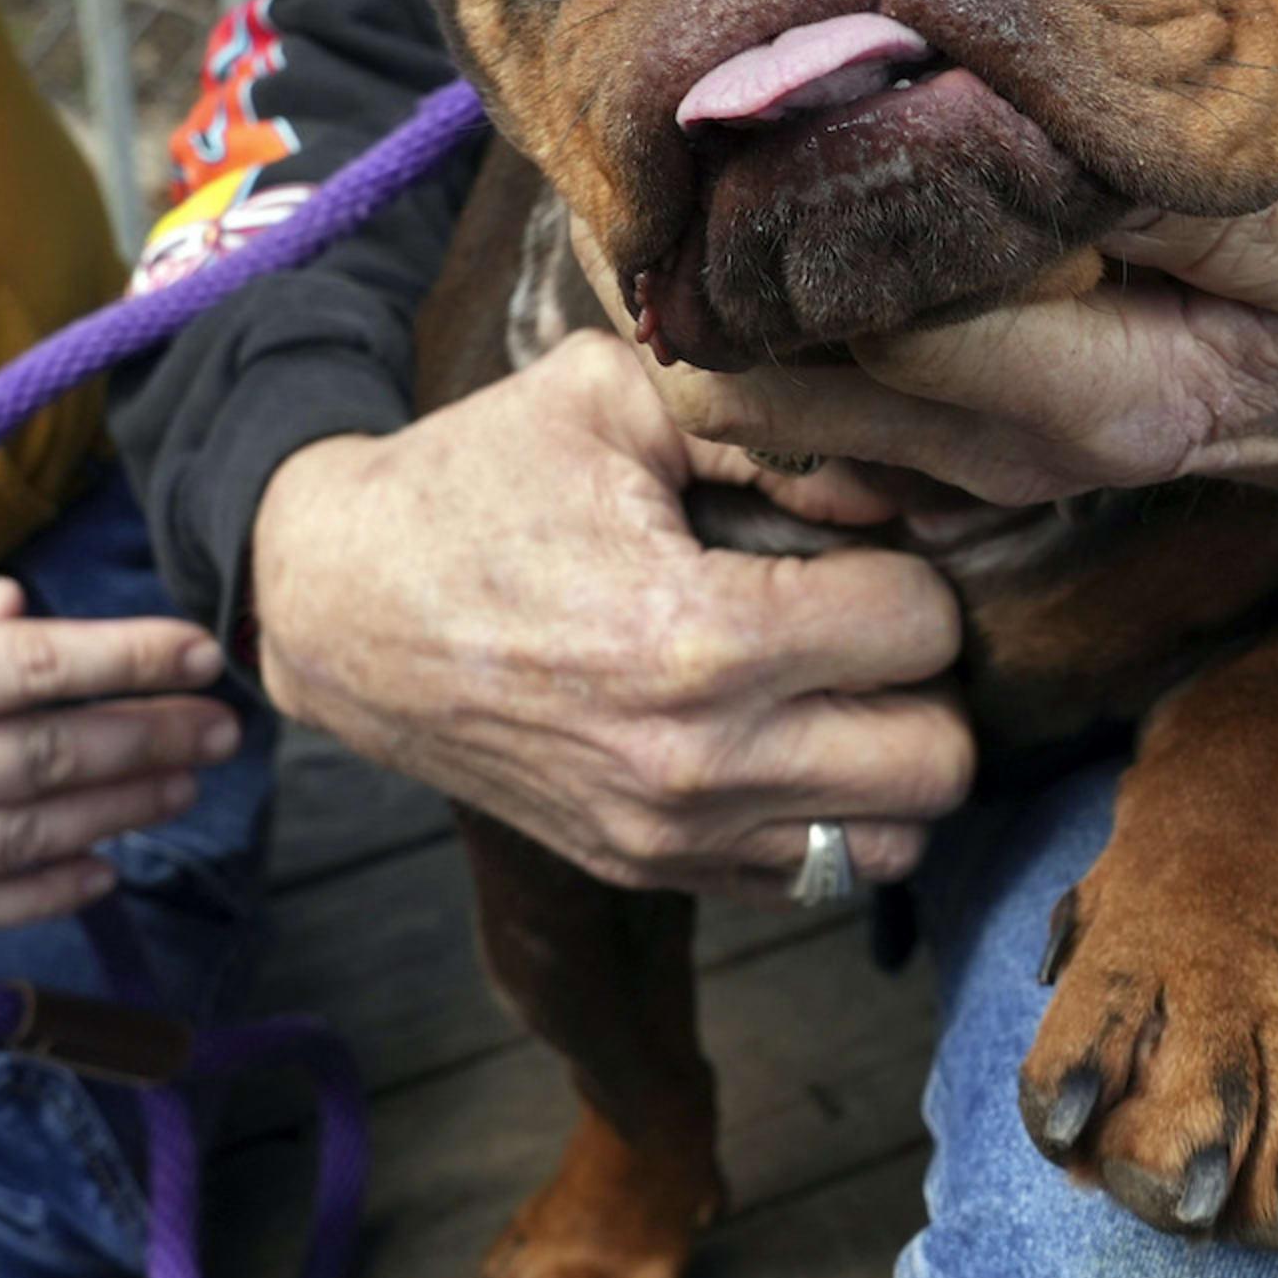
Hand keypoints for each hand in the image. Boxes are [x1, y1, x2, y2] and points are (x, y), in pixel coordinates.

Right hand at [0, 579, 237, 935]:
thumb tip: (12, 614)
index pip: (33, 667)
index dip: (131, 659)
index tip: (198, 650)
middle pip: (54, 758)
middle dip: (154, 738)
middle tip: (225, 723)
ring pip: (33, 839)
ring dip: (125, 810)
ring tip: (187, 783)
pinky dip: (52, 889)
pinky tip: (106, 867)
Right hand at [251, 329, 970, 899]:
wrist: (340, 606)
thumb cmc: (477, 481)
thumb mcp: (613, 399)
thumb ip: (772, 430)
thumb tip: (897, 486)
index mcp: (695, 637)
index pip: (919, 626)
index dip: (909, 567)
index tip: (859, 545)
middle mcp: (694, 762)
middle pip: (937, 758)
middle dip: (924, 678)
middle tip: (868, 622)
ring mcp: (670, 836)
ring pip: (893, 841)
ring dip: (889, 760)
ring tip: (840, 687)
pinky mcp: (646, 872)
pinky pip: (811, 878)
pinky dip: (827, 814)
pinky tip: (783, 735)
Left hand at [648, 151, 1277, 505]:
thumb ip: (1210, 204)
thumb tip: (1056, 138)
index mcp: (1111, 403)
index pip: (901, 320)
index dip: (828, 211)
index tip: (798, 84)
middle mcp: (1021, 454)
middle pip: (804, 376)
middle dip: (738, 262)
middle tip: (696, 113)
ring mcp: (984, 462)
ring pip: (786, 398)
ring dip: (737, 295)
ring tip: (707, 158)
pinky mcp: (966, 442)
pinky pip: (815, 402)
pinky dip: (771, 324)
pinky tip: (761, 223)